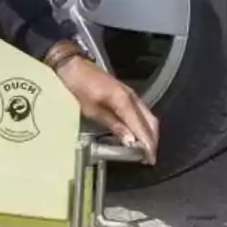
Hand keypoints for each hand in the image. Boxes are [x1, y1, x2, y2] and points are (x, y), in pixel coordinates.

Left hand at [46, 43, 159, 164]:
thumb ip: (113, 125)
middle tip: (149, 158)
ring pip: (148, 116)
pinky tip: (138, 133)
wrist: (74, 67)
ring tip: (145, 149)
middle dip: (153, 140)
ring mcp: (131, 94)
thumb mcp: (92, 110)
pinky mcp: (127, 93)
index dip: (148, 144)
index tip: (150, 159)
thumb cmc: (79, 88)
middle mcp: (132, 97)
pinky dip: (143, 124)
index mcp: (124, 101)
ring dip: (149, 133)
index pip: (141, 127)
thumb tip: (130, 141)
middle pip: (151, 121)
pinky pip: (142, 111)